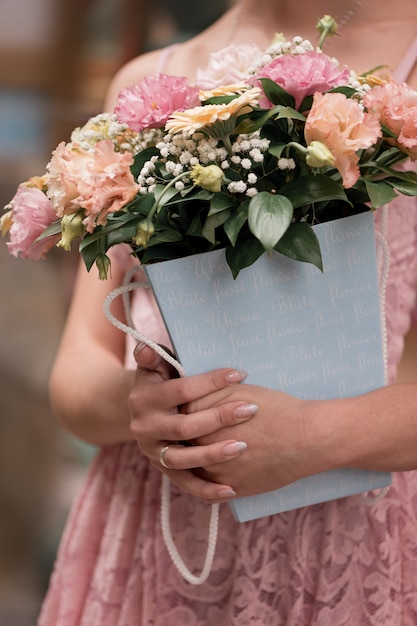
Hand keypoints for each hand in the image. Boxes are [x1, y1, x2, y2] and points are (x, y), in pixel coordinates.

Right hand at [128, 345, 257, 501]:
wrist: (141, 409)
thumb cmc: (160, 379)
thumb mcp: (154, 365)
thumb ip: (153, 356)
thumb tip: (147, 350)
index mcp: (144, 399)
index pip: (181, 391)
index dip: (211, 382)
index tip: (240, 375)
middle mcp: (144, 428)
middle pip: (185, 427)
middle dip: (219, 417)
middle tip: (251, 409)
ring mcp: (153, 452)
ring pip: (183, 459)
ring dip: (214, 454)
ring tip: (242, 446)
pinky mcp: (162, 469)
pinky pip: (185, 483)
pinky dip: (206, 489)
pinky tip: (231, 489)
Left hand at [186, 384, 325, 496]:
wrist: (306, 437)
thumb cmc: (273, 408)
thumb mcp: (235, 390)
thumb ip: (206, 392)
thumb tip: (188, 395)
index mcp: (200, 422)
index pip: (178, 418)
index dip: (182, 415)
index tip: (185, 413)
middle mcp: (202, 449)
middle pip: (182, 445)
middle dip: (184, 438)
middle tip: (191, 433)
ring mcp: (216, 473)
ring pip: (194, 469)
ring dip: (195, 461)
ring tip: (203, 451)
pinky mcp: (232, 489)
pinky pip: (211, 489)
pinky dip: (211, 481)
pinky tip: (216, 470)